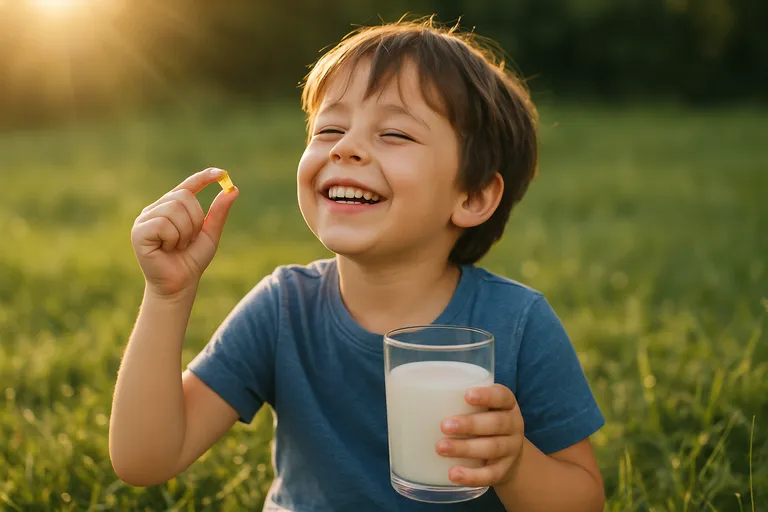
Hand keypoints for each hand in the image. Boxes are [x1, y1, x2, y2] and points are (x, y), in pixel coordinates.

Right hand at [131, 167, 238, 296]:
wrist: (180, 284)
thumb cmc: (192, 260)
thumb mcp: (210, 234)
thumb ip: (219, 212)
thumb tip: (233, 189)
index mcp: (171, 207)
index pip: (187, 186)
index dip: (203, 178)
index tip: (221, 173)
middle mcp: (156, 209)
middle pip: (183, 196)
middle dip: (194, 220)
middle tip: (188, 240)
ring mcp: (145, 219)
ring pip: (174, 209)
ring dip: (185, 232)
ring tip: (178, 246)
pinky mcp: (138, 231)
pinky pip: (163, 224)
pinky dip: (173, 238)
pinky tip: (168, 249)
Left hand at [436, 384, 524, 486]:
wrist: (508, 455)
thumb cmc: (484, 422)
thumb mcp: (480, 407)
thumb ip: (456, 399)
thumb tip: (407, 396)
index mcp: (507, 404)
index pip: (502, 396)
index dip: (486, 395)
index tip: (466, 395)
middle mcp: (513, 425)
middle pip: (496, 424)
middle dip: (470, 424)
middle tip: (444, 425)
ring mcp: (510, 449)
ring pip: (491, 448)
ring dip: (465, 448)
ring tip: (440, 448)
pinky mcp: (504, 471)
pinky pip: (490, 475)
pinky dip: (471, 476)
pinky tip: (453, 474)